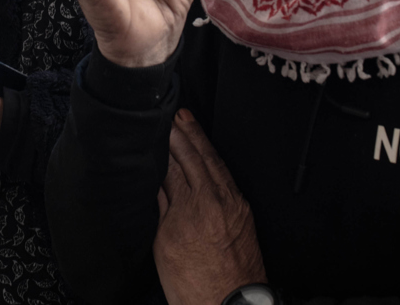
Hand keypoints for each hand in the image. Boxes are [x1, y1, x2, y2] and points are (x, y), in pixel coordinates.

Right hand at [155, 110, 264, 304]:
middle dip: (182, 133)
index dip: (163, 144)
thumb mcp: (163, 246)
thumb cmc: (192, 285)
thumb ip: (162, 208)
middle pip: (194, 156)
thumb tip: (158, 181)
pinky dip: (213, 157)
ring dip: (199, 138)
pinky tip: (206, 150)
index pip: (172, 166)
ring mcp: (232, 204)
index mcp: (188, 210)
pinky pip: (226, 174)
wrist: (228, 304)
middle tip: (171, 114)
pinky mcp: (243, 210)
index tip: (155, 128)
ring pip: (213, 161)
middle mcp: (213, 202)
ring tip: (187, 121)